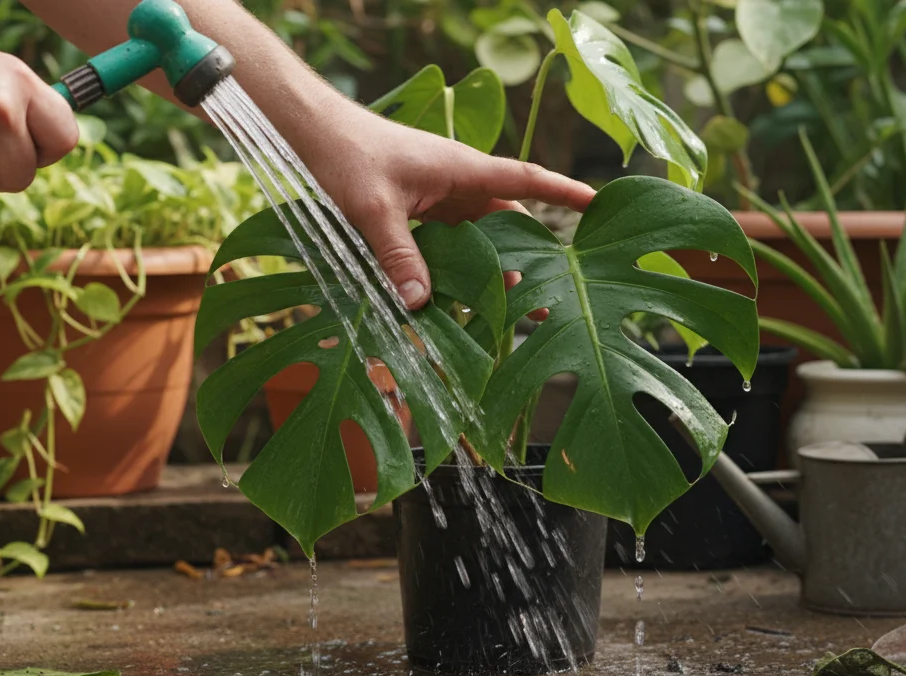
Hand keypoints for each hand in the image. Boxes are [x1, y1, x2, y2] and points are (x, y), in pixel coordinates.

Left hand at [298, 100, 595, 308]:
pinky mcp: (416, 212)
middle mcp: (456, 183)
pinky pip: (446, 245)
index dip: (563, 193)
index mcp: (460, 169)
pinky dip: (454, 271)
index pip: (526, 179)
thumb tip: (419, 303)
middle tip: (545, 302)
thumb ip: (397, 254)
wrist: (308, 132)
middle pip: (506, 222)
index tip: (597, 207)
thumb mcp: (373, 208)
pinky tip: (452, 302)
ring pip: (476, 239)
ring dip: (489, 271)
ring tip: (505, 313)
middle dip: (528, 259)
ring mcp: (437, 198)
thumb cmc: (345, 154)